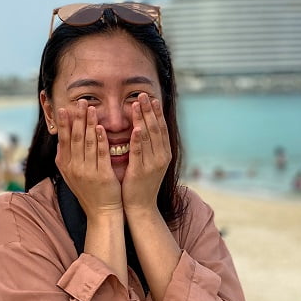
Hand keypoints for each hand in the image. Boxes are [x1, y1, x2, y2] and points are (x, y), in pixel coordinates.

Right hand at [54, 103, 122, 218]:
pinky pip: (100, 154)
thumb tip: (61, 140)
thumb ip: (67, 157)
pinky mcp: (101, 176)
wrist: (101, 212)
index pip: (63, 140)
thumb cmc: (89, 191)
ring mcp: (87, 172)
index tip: (65, 107)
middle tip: (80, 101)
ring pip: (86, 143)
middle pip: (74, 138)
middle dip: (77, 118)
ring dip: (88, 124)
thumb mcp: (73, 174)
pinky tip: (100, 128)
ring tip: (91, 108)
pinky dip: (100, 140)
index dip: (65, 123)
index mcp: (65, 165)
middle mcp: (73, 168)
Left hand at [121, 93, 171, 215]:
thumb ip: (150, 146)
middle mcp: (161, 157)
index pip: (161, 128)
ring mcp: (152, 164)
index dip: (157, 112)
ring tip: (137, 103)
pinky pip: (139, 152)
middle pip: (156, 128)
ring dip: (142, 118)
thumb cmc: (142, 184)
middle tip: (143, 94)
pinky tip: (135, 127)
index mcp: (165, 153)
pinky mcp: (141, 171)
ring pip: (148, 137)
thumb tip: (146, 128)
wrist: (141, 207)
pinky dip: (137, 139)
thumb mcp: (151, 162)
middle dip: (149, 110)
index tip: (152, 97)